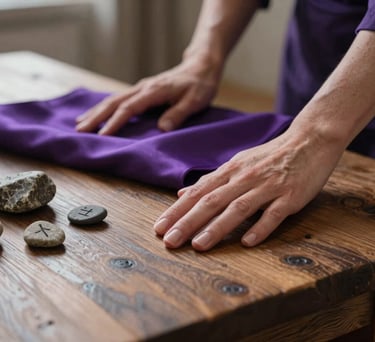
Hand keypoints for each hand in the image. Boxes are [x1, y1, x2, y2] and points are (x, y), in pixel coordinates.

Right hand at [75, 57, 221, 134]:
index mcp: (154, 91)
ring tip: (80, 123)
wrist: (201, 66)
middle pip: (114, 102)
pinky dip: (106, 107)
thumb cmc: (200, 84)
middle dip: (96, 116)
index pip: (129, 108)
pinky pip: (120, 99)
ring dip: (97, 111)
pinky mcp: (143, 90)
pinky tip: (98, 113)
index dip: (115, 122)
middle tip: (80, 130)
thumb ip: (178, 114)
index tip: (102, 135)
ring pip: (114, 99)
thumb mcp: (195, 101)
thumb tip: (161, 129)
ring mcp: (142, 88)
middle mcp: (143, 88)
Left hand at [153, 128, 343, 250]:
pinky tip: (247, 242)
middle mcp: (245, 178)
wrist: (308, 141)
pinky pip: (273, 213)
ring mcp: (268, 186)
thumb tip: (182, 193)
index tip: (160, 228)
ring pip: (238, 208)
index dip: (177, 211)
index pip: (198, 192)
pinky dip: (260, 227)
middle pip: (212, 201)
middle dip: (188, 222)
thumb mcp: (237, 163)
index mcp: (230, 171)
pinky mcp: (290, 195)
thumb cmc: (269, 156)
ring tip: (199, 245)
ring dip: (217, 227)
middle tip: (170, 241)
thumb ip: (211, 180)